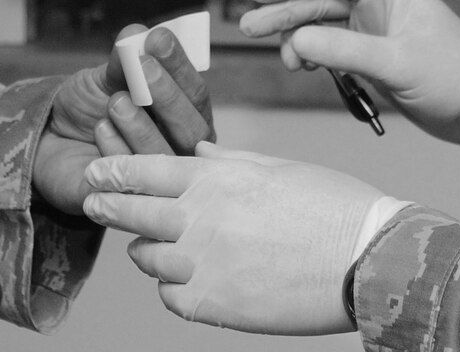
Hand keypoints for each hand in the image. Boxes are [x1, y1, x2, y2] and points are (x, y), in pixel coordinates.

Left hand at [34, 25, 215, 215]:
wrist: (49, 141)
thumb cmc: (89, 106)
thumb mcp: (105, 78)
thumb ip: (123, 61)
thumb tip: (136, 34)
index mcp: (186, 116)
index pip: (195, 92)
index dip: (180, 65)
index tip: (159, 39)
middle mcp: (182, 150)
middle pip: (193, 128)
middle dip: (168, 95)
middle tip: (143, 67)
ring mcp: (160, 179)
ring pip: (167, 157)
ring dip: (142, 126)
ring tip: (115, 101)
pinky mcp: (130, 202)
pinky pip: (134, 183)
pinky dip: (118, 152)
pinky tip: (100, 129)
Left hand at [83, 142, 382, 333]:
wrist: (365, 259)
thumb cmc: (332, 208)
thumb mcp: (278, 169)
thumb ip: (229, 163)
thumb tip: (200, 154)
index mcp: (217, 178)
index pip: (146, 169)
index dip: (114, 170)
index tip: (96, 172)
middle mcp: (201, 218)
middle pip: (133, 211)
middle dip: (108, 205)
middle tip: (94, 203)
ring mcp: (202, 263)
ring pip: (148, 257)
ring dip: (150, 250)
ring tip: (160, 248)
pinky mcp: (211, 305)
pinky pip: (171, 296)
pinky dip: (175, 288)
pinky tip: (194, 281)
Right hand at [240, 0, 459, 144]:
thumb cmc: (455, 78)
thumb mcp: (397, 64)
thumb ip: (345, 52)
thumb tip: (299, 41)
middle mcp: (380, 2)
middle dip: (284, 11)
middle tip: (248, 26)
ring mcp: (376, 28)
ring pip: (323, 24)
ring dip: (298, 38)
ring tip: (285, 60)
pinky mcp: (375, 54)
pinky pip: (334, 47)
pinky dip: (316, 56)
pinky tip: (306, 67)